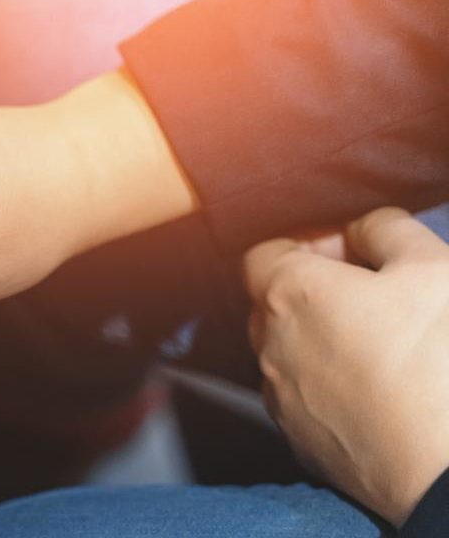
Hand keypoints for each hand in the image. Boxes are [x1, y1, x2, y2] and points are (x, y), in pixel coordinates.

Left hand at [244, 207, 448, 525]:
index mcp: (287, 294)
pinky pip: (303, 397)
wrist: (445, 466)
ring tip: (382, 344)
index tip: (352, 252)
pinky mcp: (300, 442)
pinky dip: (329, 385)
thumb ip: (385, 231)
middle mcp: (268, 345)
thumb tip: (363, 228)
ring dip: (321, 339)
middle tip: (374, 295)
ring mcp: (279, 398)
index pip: (263, 253)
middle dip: (313, 290)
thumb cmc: (438, 360)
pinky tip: (380, 389)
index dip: (307, 244)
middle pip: (272, 302)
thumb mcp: (430, 266)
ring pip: (286, 352)